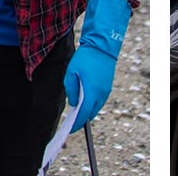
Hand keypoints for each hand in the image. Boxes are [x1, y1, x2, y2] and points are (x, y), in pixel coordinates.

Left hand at [63, 0, 130, 132]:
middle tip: (71, 123)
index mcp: (92, 92)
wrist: (102, 47)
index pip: (84, 114)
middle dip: (82, 119)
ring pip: (96, 107)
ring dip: (87, 111)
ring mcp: (106, 91)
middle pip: (91, 113)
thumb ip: (71, 90)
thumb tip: (74, 103)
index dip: (77, 123)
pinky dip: (91, 104)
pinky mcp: (107, 87)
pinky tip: (83, 102)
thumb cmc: (85, 58)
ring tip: (76, 114)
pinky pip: (99, 101)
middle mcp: (101, 95)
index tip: (70, 129)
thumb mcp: (71, 73)